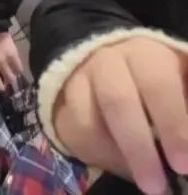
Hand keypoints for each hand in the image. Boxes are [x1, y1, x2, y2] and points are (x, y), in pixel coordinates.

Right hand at [53, 37, 187, 193]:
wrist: (113, 60)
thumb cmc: (160, 78)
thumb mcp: (181, 80)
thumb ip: (186, 102)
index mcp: (145, 55)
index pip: (157, 85)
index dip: (172, 124)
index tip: (183, 163)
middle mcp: (106, 63)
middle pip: (117, 103)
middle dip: (139, 149)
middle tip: (156, 185)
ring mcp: (78, 80)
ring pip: (87, 122)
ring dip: (115, 158)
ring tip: (142, 180)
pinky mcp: (61, 101)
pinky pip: (73, 134)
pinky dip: (98, 156)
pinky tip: (122, 166)